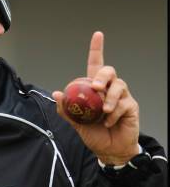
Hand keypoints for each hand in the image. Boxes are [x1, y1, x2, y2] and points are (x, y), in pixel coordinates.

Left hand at [52, 31, 139, 164]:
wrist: (110, 151)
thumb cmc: (95, 135)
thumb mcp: (77, 123)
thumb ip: (67, 110)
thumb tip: (56, 94)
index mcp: (95, 90)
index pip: (96, 65)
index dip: (97, 49)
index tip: (97, 35)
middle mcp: (109, 90)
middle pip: (109, 71)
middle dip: (102, 76)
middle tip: (96, 87)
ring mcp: (122, 97)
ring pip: (119, 85)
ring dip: (109, 98)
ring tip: (103, 112)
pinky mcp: (131, 107)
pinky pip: (123, 104)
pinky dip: (114, 114)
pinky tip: (109, 122)